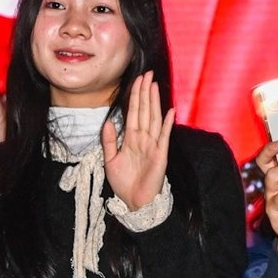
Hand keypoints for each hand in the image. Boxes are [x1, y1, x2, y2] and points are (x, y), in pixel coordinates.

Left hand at [103, 71, 172, 210]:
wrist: (134, 203)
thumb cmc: (125, 183)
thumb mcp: (111, 160)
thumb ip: (109, 141)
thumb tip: (107, 122)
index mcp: (131, 139)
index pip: (133, 112)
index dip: (134, 96)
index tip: (136, 80)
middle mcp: (143, 139)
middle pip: (144, 111)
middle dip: (144, 92)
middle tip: (147, 74)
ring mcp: (153, 146)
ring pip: (153, 119)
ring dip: (154, 102)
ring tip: (154, 86)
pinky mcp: (160, 155)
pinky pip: (164, 137)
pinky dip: (167, 124)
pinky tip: (169, 111)